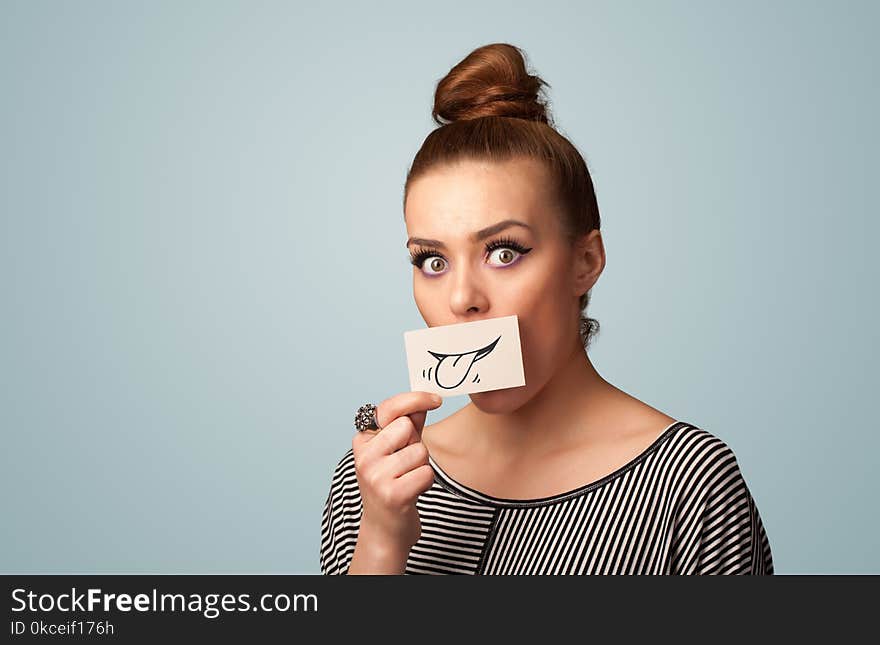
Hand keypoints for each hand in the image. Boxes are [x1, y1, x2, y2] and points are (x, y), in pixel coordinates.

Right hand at [351, 391, 442, 553]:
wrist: (384, 532)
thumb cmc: (393, 486)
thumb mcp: (397, 451)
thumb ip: (409, 425)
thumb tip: (424, 400)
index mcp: (362, 441)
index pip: (388, 408)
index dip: (414, 399)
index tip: (436, 399)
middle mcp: (364, 456)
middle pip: (407, 428)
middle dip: (416, 443)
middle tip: (406, 464)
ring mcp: (375, 475)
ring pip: (420, 451)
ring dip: (421, 466)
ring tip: (407, 480)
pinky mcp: (392, 494)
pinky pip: (426, 473)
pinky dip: (426, 483)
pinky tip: (412, 493)